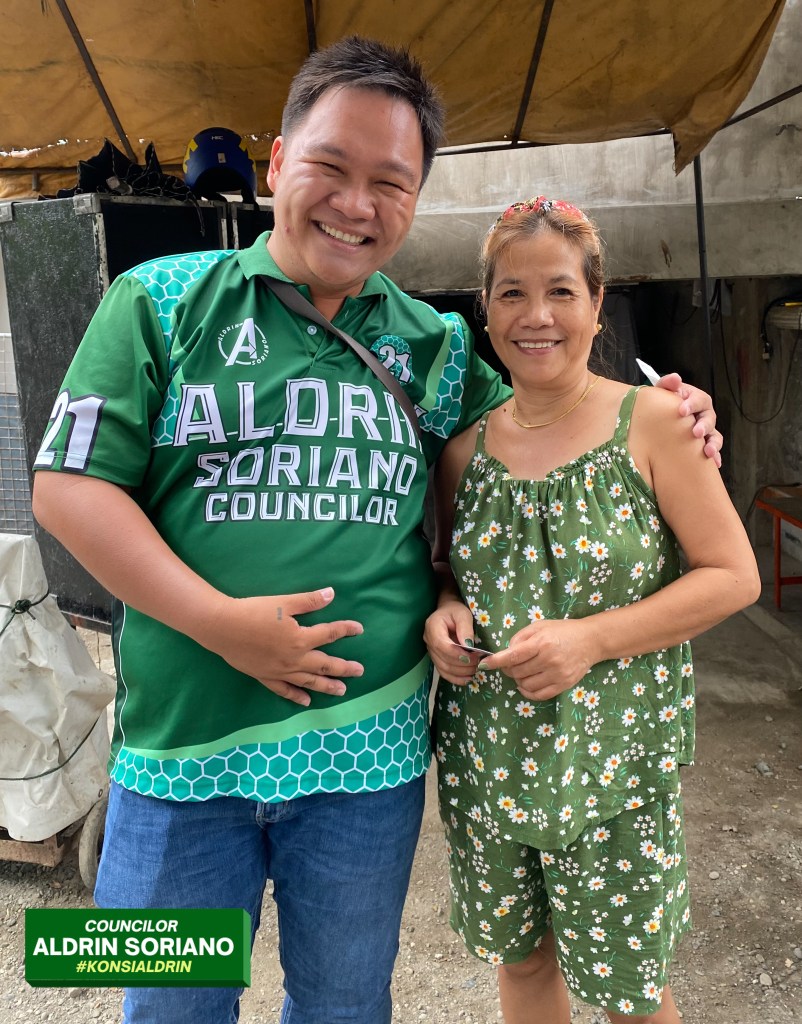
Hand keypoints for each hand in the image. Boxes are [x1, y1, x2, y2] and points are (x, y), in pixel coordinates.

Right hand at [206, 587, 364, 705]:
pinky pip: (285, 690)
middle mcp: (294, 659)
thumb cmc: (253, 611)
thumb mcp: (284, 602)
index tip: (359, 629)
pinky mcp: (265, 677)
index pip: (330, 634)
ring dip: (327, 686)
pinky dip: (297, 696)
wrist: (222, 627)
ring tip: (342, 690)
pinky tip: (306, 701)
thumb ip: (309, 601)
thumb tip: (332, 594)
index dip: (346, 630)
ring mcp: (280, 671)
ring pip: (309, 681)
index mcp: (301, 639)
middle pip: (324, 665)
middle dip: (344, 668)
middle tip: (360, 671)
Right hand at [424, 598, 480, 685]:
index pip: (441, 645)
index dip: (456, 654)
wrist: (448, 612)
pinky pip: (443, 672)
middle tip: (479, 662)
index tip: (472, 657)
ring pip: (443, 668)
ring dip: (461, 672)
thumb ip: (465, 628)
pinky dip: (455, 678)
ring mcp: (431, 651)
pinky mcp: (436, 658)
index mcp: (432, 627)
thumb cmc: (456, 611)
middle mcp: (428, 640)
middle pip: (443, 659)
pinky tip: (467, 679)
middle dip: (462, 664)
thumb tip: (468, 646)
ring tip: (476, 669)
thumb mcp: (463, 614)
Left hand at [478, 619, 594, 700]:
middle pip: (517, 672)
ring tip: (521, 672)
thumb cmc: (562, 630)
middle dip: (509, 669)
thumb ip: (520, 638)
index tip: (484, 664)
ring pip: (526, 685)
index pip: (513, 656)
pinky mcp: (564, 685)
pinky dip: (528, 692)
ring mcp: (558, 674)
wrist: (591, 640)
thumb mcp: (540, 626)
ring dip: (518, 681)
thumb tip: (505, 653)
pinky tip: (526, 685)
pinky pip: (539, 695)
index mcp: (542, 643)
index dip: (496, 662)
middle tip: (511, 664)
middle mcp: (549, 660)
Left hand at [656, 372, 722, 467]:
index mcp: (695, 399)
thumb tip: (675, 378)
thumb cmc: (662, 403)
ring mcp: (705, 430)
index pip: (698, 399)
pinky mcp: (704, 443)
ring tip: (708, 452)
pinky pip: (713, 450)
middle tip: (695, 433)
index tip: (681, 410)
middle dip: (703, 426)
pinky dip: (715, 457)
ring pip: (714, 435)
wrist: (657, 417)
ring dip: (713, 444)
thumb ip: (667, 384)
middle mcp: (704, 414)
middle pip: (709, 418)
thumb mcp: (662, 391)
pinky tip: (715, 465)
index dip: (691, 404)